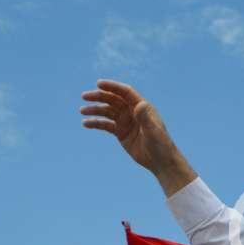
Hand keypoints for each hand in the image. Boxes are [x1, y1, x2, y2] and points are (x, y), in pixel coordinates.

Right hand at [80, 79, 195, 191]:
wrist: (160, 161)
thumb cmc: (161, 144)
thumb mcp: (153, 131)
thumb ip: (145, 118)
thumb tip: (140, 104)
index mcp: (142, 107)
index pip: (125, 92)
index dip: (112, 86)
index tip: (99, 83)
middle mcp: (132, 111)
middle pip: (113, 99)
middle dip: (99, 96)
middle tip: (84, 96)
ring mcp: (126, 121)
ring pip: (107, 111)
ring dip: (95, 110)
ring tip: (82, 111)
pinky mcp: (121, 132)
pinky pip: (106, 125)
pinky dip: (96, 123)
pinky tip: (86, 124)